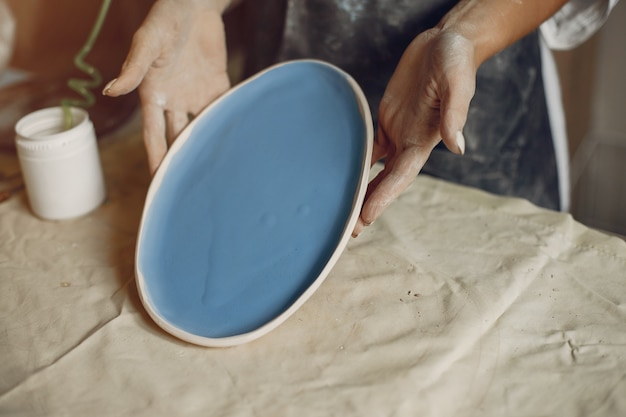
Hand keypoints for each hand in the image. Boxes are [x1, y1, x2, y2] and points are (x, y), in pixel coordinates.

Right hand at [103, 0, 230, 173]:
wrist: (194, 4)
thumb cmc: (165, 19)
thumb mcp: (148, 42)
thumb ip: (134, 67)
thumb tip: (112, 91)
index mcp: (154, 94)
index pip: (153, 135)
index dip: (156, 159)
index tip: (159, 183)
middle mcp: (175, 100)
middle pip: (177, 138)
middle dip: (181, 162)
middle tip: (189, 187)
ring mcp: (197, 94)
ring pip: (201, 128)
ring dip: (206, 147)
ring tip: (216, 172)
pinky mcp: (218, 85)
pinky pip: (223, 108)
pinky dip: (228, 123)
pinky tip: (236, 143)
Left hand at [353, 28, 475, 236]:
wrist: (445, 43)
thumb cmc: (455, 62)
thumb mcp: (457, 84)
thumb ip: (454, 115)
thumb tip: (457, 148)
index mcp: (424, 141)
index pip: (401, 176)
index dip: (383, 197)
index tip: (365, 217)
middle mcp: (408, 143)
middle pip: (385, 182)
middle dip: (368, 205)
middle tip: (347, 231)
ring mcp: (396, 132)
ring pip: (373, 169)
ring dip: (359, 190)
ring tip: (341, 213)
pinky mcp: (386, 119)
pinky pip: (367, 146)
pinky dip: (354, 161)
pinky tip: (338, 175)